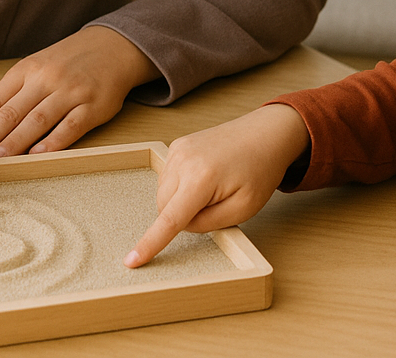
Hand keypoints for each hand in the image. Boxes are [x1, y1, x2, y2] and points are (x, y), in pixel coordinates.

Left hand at [0, 25, 159, 158]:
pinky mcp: (93, 106)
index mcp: (26, 70)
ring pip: (37, 121)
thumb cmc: (68, 62)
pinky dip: (53, 141)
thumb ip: (12, 93)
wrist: (113, 47)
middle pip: (11, 113)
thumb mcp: (36, 68)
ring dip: (14, 144)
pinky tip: (38, 154)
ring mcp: (70, 92)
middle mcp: (46, 79)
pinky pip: (71, 126)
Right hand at [124, 104, 309, 266]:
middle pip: (164, 208)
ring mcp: (177, 150)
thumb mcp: (243, 208)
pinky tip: (204, 177)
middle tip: (216, 205)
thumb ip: (208, 224)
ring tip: (213, 187)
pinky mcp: (176, 145)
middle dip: (184, 216)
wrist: (264, 134)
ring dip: (182, 201)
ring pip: (164, 194)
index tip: (131, 261)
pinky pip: (168, 178)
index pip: (169, 220)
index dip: (150, 244)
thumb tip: (182, 225)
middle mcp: (183, 161)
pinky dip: (182, 186)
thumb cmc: (259, 170)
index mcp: (202, 179)